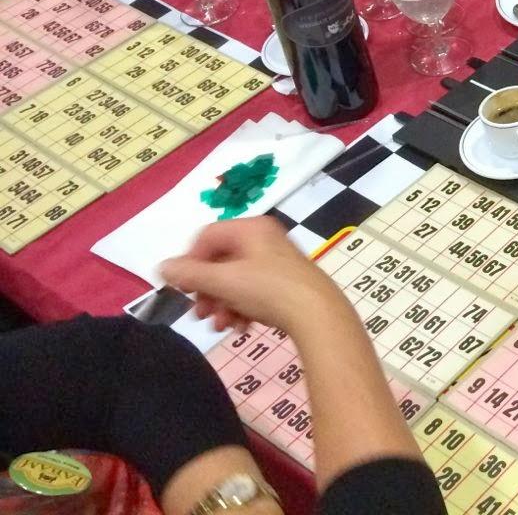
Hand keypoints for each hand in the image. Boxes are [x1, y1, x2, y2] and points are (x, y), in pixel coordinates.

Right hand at [160, 217, 343, 334]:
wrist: (317, 314)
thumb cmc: (268, 290)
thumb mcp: (223, 281)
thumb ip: (190, 274)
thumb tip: (162, 267)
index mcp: (251, 228)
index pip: (206, 237)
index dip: (190, 262)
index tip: (182, 288)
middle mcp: (264, 239)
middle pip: (220, 261)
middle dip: (206, 290)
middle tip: (199, 314)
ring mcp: (276, 261)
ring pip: (234, 280)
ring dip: (221, 303)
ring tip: (220, 325)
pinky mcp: (285, 283)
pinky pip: (252, 291)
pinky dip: (241, 308)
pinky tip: (239, 327)